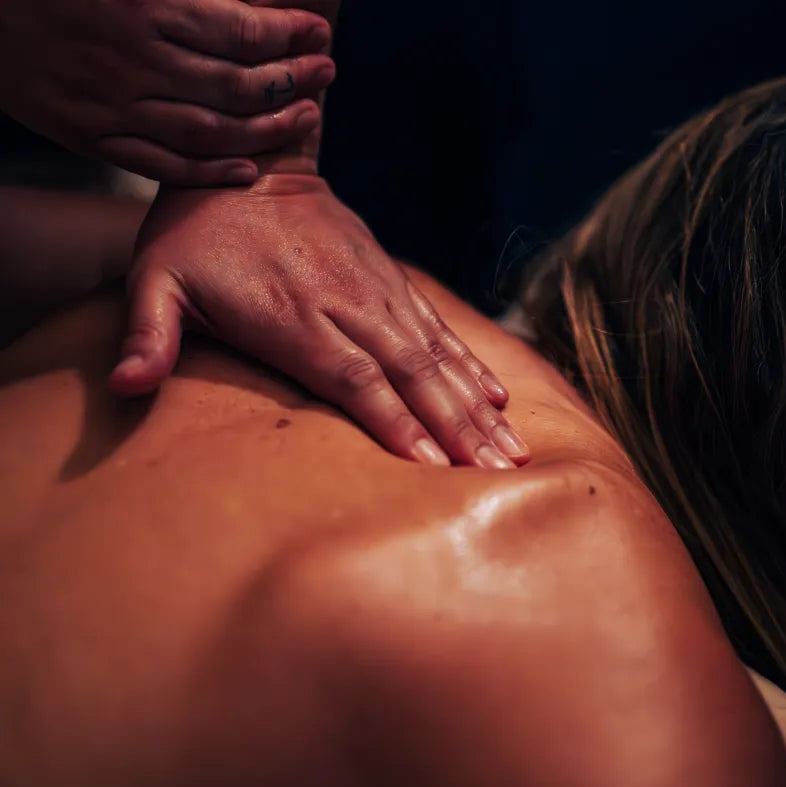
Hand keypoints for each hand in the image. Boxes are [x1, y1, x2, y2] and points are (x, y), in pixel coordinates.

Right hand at [0, 0, 335, 184]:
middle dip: (292, 82)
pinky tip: (247, 169)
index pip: (241, 30)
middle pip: (237, 85)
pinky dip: (209, 171)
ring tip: (306, 117)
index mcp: (143, 3)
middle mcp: (134, 58)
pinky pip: (161, 163)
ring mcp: (112, 103)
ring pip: (209, 130)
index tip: (318, 33)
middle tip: (326, 74)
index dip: (289, 35)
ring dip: (267, 129)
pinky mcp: (90, 135)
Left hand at [110, 176, 529, 468]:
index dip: (396, 422)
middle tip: (497, 471)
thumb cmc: (195, 234)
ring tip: (510, 448)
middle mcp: (348, 305)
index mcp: (294, 318)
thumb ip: (147, 334)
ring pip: (437, 355)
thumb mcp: (155, 279)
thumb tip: (124, 386)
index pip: (356, 379)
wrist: (250, 164)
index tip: (432, 465)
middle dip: (457, 426)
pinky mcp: (391, 281)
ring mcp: (377, 291)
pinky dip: (472, 364)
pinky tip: (499, 396)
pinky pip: (440, 328)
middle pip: (412, 374)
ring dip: (476, 404)